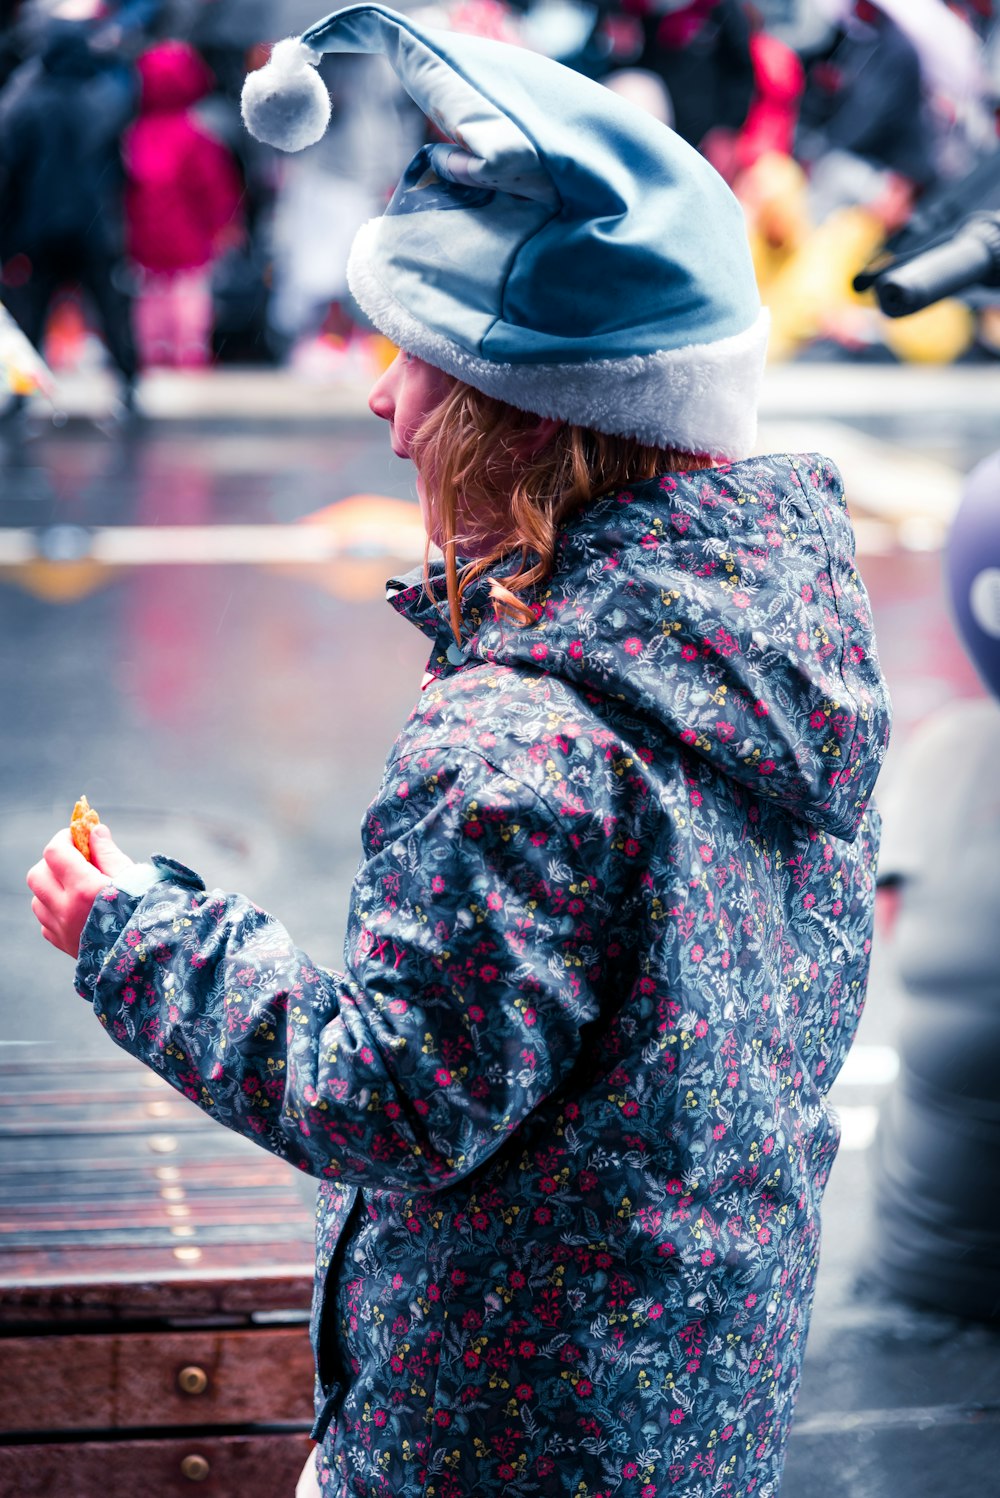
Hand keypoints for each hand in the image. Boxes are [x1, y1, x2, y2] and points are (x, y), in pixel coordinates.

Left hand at [27, 824, 136, 958]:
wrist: (153, 957)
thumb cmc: (149, 912)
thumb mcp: (135, 877)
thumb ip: (108, 853)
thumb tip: (94, 830)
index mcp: (84, 888)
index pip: (54, 852)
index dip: (64, 838)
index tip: (77, 835)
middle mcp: (66, 910)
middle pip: (37, 874)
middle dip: (53, 861)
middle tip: (76, 859)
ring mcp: (61, 930)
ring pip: (37, 898)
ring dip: (52, 886)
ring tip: (77, 885)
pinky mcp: (63, 944)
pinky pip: (45, 921)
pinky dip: (55, 909)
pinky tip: (78, 908)